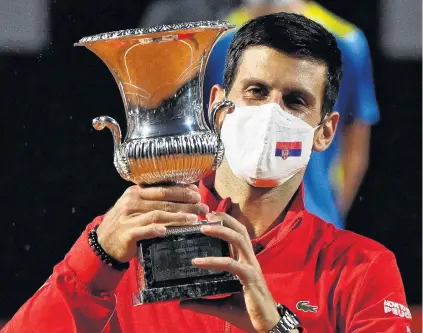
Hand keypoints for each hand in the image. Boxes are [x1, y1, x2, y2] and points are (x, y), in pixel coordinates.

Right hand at [96, 184, 208, 262]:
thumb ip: (155, 200)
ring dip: (178, 217)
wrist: (104, 242)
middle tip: (203, 207)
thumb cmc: (126, 222)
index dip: (182, 190)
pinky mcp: (126, 234)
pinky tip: (166, 231)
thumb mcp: (136, 206)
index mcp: (136, 192)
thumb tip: (183, 196)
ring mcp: (128, 217)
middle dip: (186, 204)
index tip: (197, 194)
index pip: (163, 188)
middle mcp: (132, 202)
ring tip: (194, 220)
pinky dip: (155, 230)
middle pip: (164, 201)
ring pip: (157, 215)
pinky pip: (143, 231)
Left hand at [180, 212, 279, 332]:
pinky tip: (197, 262)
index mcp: (245, 262)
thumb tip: (183, 302)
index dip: (225, 223)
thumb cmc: (248, 313)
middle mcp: (249, 260)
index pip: (237, 235)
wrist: (266, 329)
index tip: (207, 217)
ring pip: (238, 239)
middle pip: (240, 230)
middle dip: (224, 218)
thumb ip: (203, 302)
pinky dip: (213, 261)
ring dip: (220, 230)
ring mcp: (251, 267)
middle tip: (205, 215)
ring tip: (202, 228)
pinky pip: (230, 264)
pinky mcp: (250, 277)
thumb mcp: (221, 306)